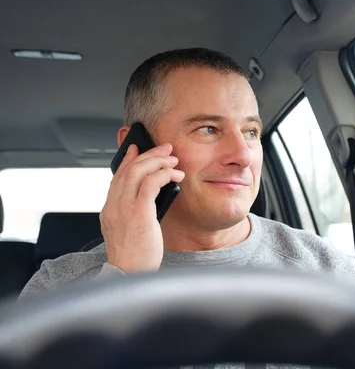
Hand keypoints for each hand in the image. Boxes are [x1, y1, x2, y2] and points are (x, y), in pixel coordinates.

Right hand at [99, 143, 184, 272]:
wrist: (129, 276)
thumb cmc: (134, 259)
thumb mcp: (129, 232)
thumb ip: (134, 214)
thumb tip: (150, 199)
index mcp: (109, 211)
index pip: (117, 177)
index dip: (127, 160)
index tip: (136, 149)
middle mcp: (113, 206)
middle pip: (128, 169)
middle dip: (148, 154)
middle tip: (165, 149)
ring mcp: (124, 208)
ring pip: (138, 171)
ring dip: (158, 161)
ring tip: (173, 159)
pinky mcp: (139, 213)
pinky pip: (151, 183)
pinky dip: (163, 174)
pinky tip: (174, 175)